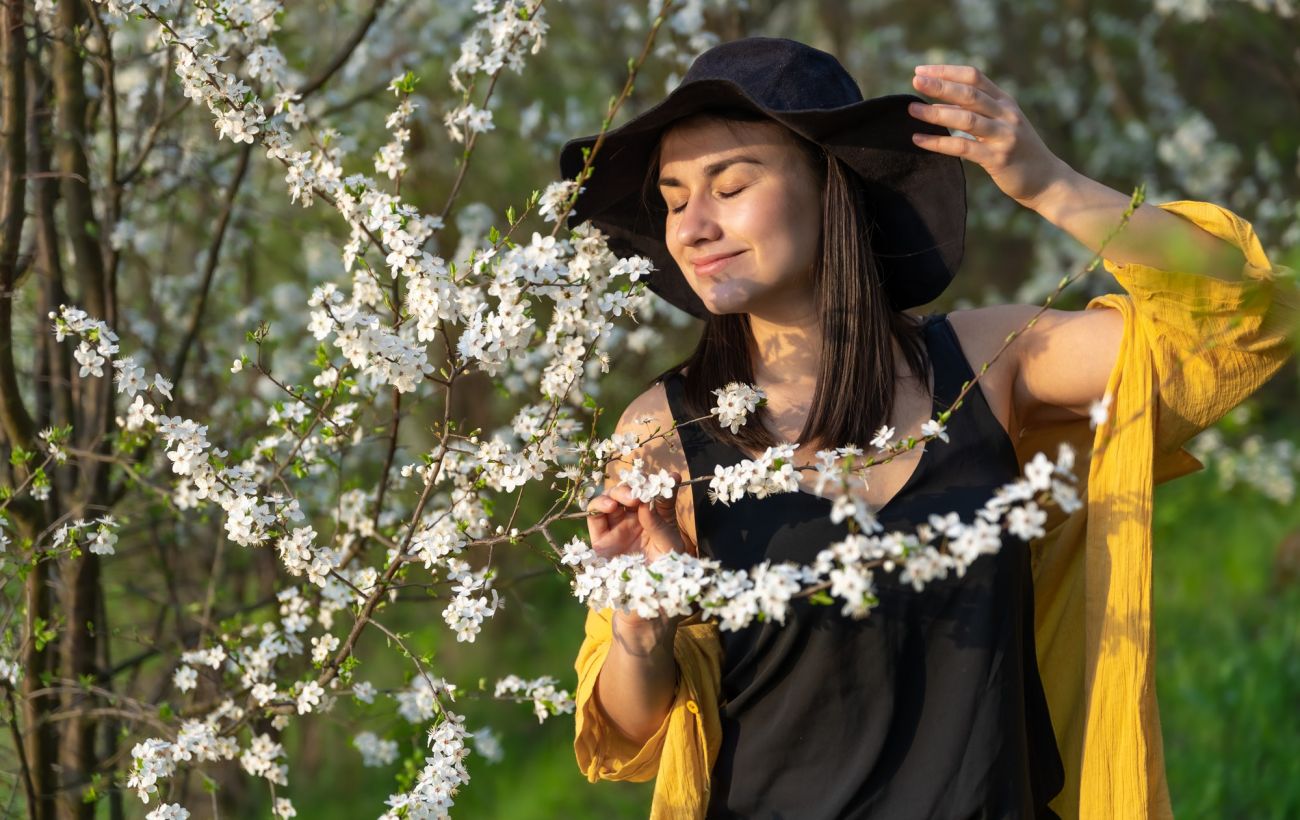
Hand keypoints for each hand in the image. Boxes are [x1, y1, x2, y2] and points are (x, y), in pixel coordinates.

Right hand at [587, 472, 689, 628]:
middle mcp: (638, 523)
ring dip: (617, 492)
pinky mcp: (600, 543)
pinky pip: (595, 518)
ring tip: (626, 498)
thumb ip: (658, 524)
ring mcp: (618, 531)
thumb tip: (646, 500)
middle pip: (633, 494)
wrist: (647, 615)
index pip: (661, 498)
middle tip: (640, 492)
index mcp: (659, 523)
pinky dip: (598, 505)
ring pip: (612, 500)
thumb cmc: (666, 582)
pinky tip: (608, 505)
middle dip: (636, 486)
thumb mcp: (670, 549)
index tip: (673, 478)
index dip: (666, 484)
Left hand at [907, 64, 1073, 209]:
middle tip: (915, 81)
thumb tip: (940, 103)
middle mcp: (1006, 114)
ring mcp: (1003, 136)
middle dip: (941, 86)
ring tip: (912, 109)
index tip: (921, 70)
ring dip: (936, 113)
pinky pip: (963, 148)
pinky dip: (939, 143)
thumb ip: (975, 112)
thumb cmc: (1017, 151)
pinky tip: (919, 139)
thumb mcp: (1000, 124)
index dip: (947, 71)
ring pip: (966, 119)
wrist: (1046, 179)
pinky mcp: (997, 158)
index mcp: (1005, 101)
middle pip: (969, 94)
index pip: (975, 77)